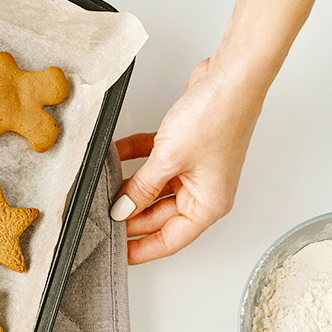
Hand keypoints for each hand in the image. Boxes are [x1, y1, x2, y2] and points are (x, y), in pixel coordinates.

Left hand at [111, 58, 263, 263]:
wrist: (231, 76)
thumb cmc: (217, 117)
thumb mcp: (168, 160)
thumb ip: (141, 188)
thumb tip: (122, 209)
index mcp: (208, 205)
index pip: (169, 240)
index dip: (141, 249)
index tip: (118, 255)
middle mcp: (204, 190)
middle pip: (158, 215)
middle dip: (130, 215)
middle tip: (100, 217)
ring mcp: (194, 168)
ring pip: (153, 188)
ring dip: (129, 186)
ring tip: (102, 189)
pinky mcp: (185, 147)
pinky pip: (153, 162)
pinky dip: (134, 159)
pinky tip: (114, 157)